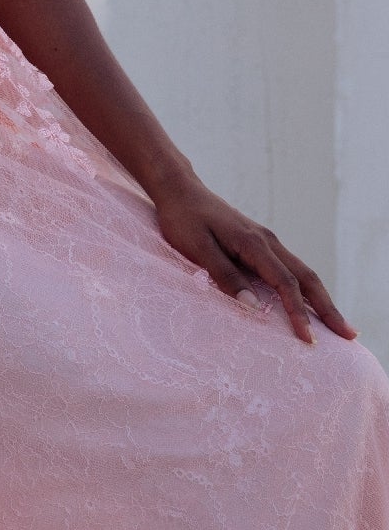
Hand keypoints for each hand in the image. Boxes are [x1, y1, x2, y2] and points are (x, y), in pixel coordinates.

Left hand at [150, 173, 357, 344]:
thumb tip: (253, 307)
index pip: (285, 283)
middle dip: (328, 308)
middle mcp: (268, 241)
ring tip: (338, 325)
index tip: (309, 338)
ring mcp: (266, 241)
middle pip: (307, 278)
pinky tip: (309, 303)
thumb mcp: (197, 249)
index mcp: (254, 244)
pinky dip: (305, 289)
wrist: (180, 190)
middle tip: (349, 335)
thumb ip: (224, 276)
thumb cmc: (183, 220)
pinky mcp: (259, 244)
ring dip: (321, 299)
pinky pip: (290, 269)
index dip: (298, 313)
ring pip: (302, 272)